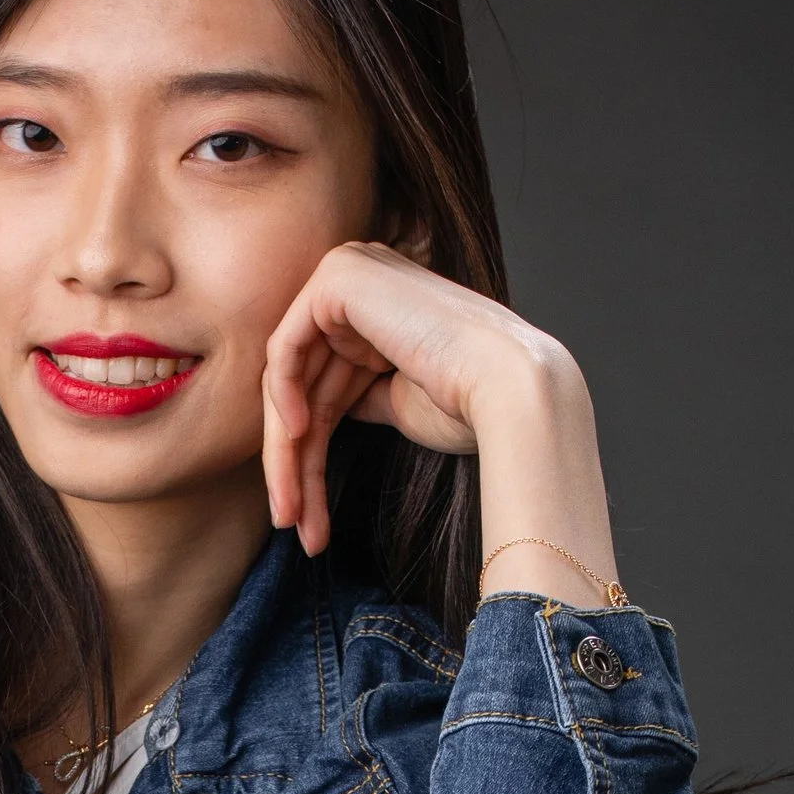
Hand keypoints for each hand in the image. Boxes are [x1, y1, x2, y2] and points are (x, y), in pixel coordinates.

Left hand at [260, 241, 608, 573]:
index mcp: (381, 307)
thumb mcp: (398, 402)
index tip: (303, 514)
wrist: (510, 390)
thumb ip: (361, 396)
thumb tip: (322, 413)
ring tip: (291, 511)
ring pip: (290, 376)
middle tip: (289, 521)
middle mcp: (364, 280)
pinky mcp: (340, 277)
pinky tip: (299, 439)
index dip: (306, 452)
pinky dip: (284, 397)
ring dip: (284, 451)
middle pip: (303, 384)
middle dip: (291, 460)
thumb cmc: (470, 405)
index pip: (323, 383)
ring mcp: (351, 272)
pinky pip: (286, 347)